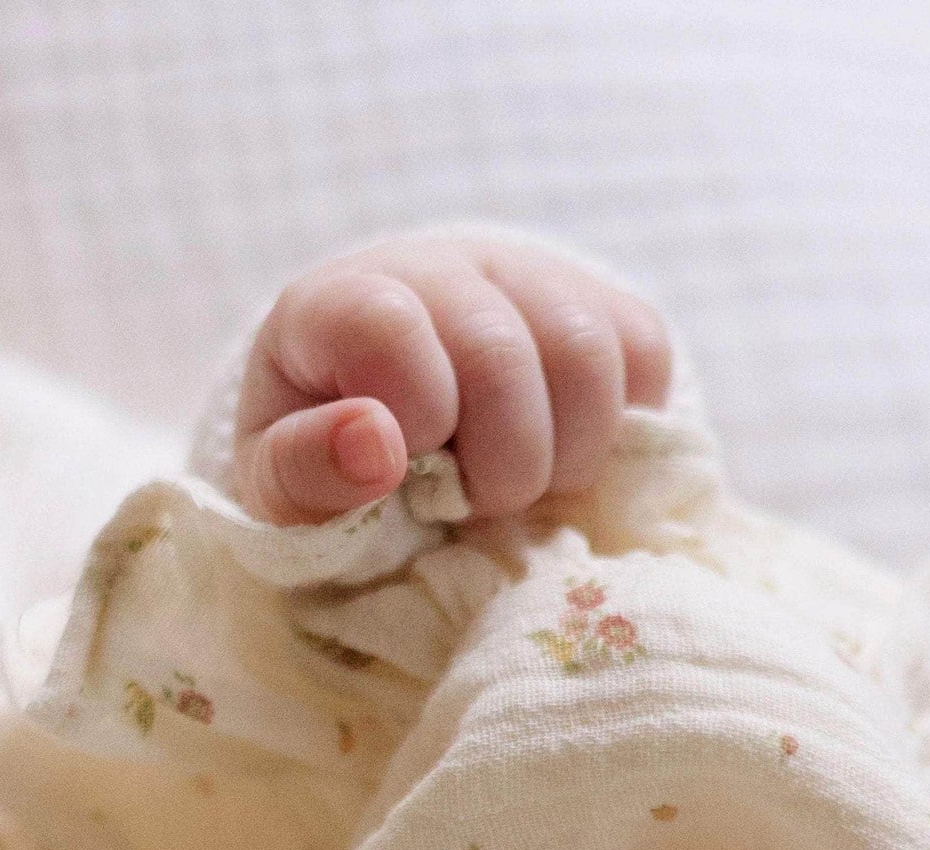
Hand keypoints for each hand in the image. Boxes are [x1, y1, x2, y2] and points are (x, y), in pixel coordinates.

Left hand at [233, 234, 672, 525]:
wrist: (397, 427)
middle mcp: (437, 266)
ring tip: (519, 484)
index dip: (415, 416)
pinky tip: (562, 454)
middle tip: (470, 502)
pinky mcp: (600, 302)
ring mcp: (526, 275)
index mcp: (336, 303)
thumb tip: (375, 444)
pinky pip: (644, 354)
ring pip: (587, 352)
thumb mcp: (284, 492)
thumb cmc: (333, 468)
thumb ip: (302, 474)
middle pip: (501, 352)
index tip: (408, 469)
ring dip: (564, 455)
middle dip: (497, 465)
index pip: (389, 328)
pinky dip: (619, 428)